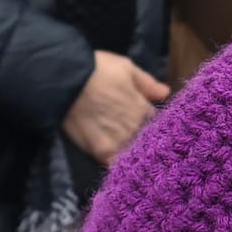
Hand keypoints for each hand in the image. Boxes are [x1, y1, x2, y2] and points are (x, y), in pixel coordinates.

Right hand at [63, 50, 167, 165]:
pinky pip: (115, 164)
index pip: (158, 123)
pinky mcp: (102, 152)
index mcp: (144, 109)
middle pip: (146, 139)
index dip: (152, 122)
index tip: (148, 123)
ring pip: (133, 153)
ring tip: (126, 152)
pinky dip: (117, 164)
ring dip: (132, 152)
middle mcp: (136, 128)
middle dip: (144, 138)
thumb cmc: (97, 69)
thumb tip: (166, 94)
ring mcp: (119, 142)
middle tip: (136, 139)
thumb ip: (147, 83)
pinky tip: (116, 163)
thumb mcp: (126, 67)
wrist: (65, 81)